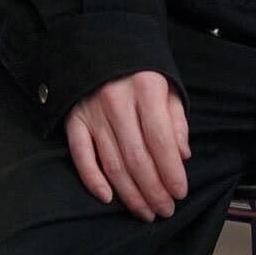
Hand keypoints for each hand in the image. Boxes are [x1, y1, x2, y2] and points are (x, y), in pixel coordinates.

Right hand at [64, 70, 191, 221]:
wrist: (101, 42)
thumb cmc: (140, 68)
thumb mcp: (167, 84)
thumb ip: (176, 120)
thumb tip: (182, 156)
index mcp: (146, 88)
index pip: (160, 140)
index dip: (171, 171)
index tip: (180, 193)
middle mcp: (117, 101)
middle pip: (137, 158)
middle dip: (153, 190)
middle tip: (164, 210)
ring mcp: (92, 112)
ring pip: (112, 163)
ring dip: (130, 193)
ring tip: (145, 211)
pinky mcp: (73, 119)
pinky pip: (81, 156)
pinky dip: (93, 180)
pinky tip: (109, 197)